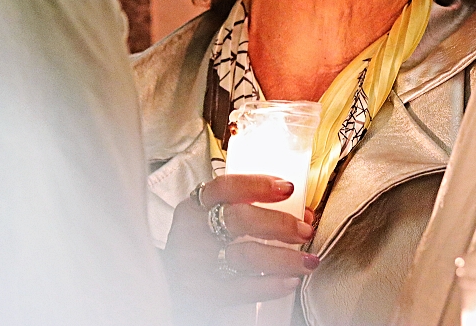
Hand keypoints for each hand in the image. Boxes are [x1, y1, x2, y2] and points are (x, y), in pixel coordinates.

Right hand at [162, 175, 318, 319]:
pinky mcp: (201, 291)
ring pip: (246, 255)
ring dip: (283, 258)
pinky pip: (241, 289)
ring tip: (306, 261)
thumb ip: (252, 209)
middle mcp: (192, 231)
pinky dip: (269, 285)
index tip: (288, 188)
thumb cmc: (200, 243)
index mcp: (195, 206)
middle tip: (304, 230)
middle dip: (279, 224)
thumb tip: (301, 212)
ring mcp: (195, 262)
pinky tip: (288, 281)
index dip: (259, 185)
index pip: (226, 187)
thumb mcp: (213, 219)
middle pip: (239, 220)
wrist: (168, 280)